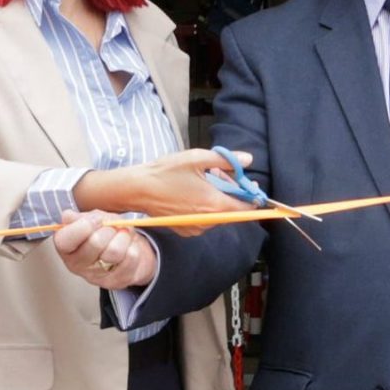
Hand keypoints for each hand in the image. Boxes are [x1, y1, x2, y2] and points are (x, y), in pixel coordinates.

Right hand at [53, 209, 158, 289]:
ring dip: (123, 237)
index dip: (84, 225)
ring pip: (114, 251)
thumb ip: (79, 217)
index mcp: (66, 248)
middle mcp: (77, 265)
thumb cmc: (106, 232)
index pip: (64, 240)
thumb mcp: (91, 219)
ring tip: (121, 236)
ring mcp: (97, 277)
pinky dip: (133, 246)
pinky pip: (130, 257)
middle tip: (111, 229)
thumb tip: (69, 217)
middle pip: (95, 243)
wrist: (128, 248)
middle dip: (109, 229)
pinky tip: (129, 247)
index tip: (96, 219)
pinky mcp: (117, 282)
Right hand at [78, 148, 248, 233]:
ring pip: (217, 214)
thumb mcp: (197, 158)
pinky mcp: (186, 230)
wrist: (137, 189)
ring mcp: (196, 228)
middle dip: (230, 191)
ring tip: (203, 179)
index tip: (251, 185)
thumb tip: (248, 160)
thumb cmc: (165, 173)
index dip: (252, 196)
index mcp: (214, 205)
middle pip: (231, 210)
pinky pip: (204, 219)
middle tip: (220, 173)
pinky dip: (204, 206)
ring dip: (216, 197)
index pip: (246, 208)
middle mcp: (208, 222)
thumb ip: (226, 160)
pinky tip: (192, 191)